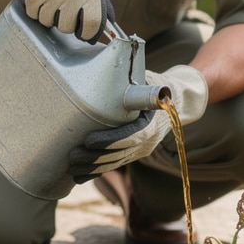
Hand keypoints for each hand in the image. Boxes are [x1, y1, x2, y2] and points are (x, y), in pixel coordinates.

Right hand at [0, 0, 107, 40]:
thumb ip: (96, 2)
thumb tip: (104, 29)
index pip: (93, 25)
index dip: (87, 33)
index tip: (82, 32)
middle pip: (66, 27)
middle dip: (62, 21)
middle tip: (60, 6)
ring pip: (47, 21)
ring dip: (46, 13)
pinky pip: (32, 13)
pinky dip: (33, 7)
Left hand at [68, 65, 208, 179]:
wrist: (173, 103)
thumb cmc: (153, 87)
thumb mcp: (146, 80)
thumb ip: (129, 79)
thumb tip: (106, 66)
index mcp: (151, 123)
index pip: (131, 136)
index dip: (110, 140)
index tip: (89, 141)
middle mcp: (147, 142)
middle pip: (119, 154)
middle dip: (94, 158)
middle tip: (72, 156)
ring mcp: (139, 151)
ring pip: (115, 163)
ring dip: (92, 168)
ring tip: (71, 167)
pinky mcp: (132, 154)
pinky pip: (114, 166)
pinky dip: (96, 173)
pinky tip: (78, 177)